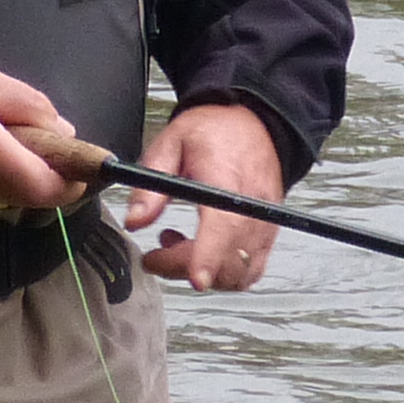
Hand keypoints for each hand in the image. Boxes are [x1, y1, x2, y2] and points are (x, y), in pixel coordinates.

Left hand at [128, 99, 282, 291]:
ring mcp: (265, 224)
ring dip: (203, 273)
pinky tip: (203, 250)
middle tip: (156, 255)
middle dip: (184, 268)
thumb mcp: (170, 144)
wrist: (254, 123)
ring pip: (239, 273)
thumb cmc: (213, 132)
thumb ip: (150, 185)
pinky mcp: (268, 234)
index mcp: (228, 180)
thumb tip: (135, 221)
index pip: (224, 226)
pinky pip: (250, 270)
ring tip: (178, 245)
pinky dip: (224, 273)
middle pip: (227, 260)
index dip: (209, 257)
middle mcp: (253, 207)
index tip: (195, 279)